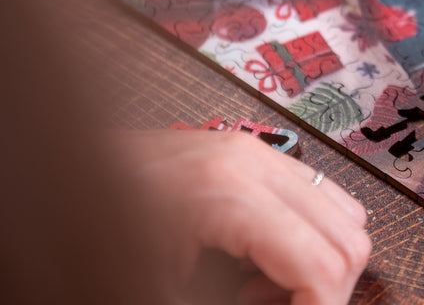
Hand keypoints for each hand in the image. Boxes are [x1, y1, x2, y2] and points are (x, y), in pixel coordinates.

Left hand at [114, 129, 370, 304]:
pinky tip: (256, 260)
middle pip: (348, 235)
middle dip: (326, 287)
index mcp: (231, 195)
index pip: (325, 262)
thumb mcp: (167, 293)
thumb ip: (236, 302)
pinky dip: (306, 234)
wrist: (59, 184)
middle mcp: (255, 161)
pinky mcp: (250, 150)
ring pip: (344, 212)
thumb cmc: (98, 236)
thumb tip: (287, 304)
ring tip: (260, 290)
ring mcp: (255, 150)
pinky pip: (316, 193)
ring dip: (318, 259)